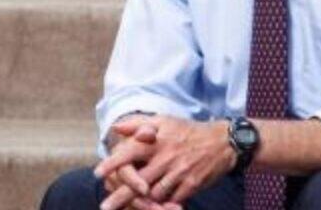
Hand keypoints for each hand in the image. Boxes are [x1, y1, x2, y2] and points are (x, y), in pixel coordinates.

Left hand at [99, 116, 236, 205]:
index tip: (98, 173)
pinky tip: (155, 207)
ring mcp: (179, 172)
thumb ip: (138, 123)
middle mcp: (166, 157)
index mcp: (158, 141)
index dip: (114, 162)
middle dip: (120, 196)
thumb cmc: (188, 131)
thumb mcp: (164, 121)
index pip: (131, 151)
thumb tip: (115, 128)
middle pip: (139, 180)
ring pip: (154, 194)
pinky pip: (172, 199)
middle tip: (105, 207)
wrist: (222, 142)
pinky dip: (162, 205)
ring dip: (141, 203)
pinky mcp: (191, 185)